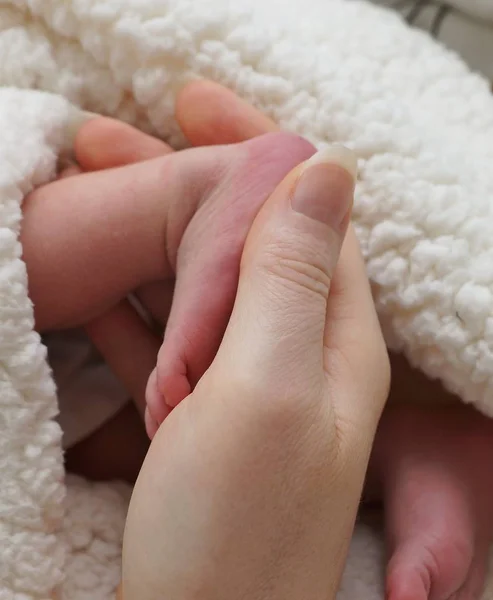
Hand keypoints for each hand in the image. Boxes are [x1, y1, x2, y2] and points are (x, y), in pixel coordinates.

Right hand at [107, 83, 389, 599]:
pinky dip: (159, 314)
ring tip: (115, 218)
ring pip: (224, 296)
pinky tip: (121, 303)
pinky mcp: (224, 422)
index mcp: (340, 343)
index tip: (198, 120)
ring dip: (174, 258)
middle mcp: (313, 361)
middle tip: (128, 158)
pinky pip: (196, 344)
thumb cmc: (233, 531)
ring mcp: (265, 393)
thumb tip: (326, 172)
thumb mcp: (269, 386)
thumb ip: (295, 279)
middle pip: (266, 252)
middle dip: (205, 204)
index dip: (264, 166)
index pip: (317, 222)